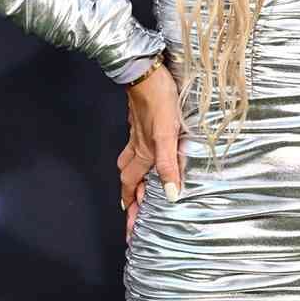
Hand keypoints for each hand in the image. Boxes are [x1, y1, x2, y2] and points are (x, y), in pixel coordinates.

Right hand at [120, 60, 183, 241]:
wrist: (146, 72)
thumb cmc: (159, 100)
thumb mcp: (167, 135)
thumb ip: (168, 165)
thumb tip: (171, 195)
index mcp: (144, 154)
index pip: (133, 188)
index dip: (133, 209)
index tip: (131, 229)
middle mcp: (137, 148)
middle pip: (127, 179)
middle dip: (129, 199)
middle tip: (131, 214)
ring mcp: (137, 135)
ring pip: (128, 163)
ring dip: (130, 179)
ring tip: (135, 191)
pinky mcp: (141, 123)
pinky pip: (134, 149)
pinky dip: (136, 161)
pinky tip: (145, 156)